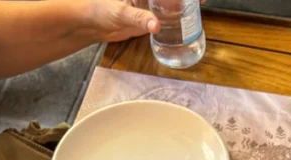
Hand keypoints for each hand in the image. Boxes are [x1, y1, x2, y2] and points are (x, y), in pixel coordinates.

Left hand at [83, 0, 205, 42]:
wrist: (89, 24)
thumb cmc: (99, 9)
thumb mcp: (120, 12)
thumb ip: (138, 18)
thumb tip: (156, 26)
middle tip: (200, 1)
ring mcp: (148, 5)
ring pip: (169, 3)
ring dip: (183, 6)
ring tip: (198, 9)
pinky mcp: (147, 18)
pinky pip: (164, 16)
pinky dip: (175, 19)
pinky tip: (185, 23)